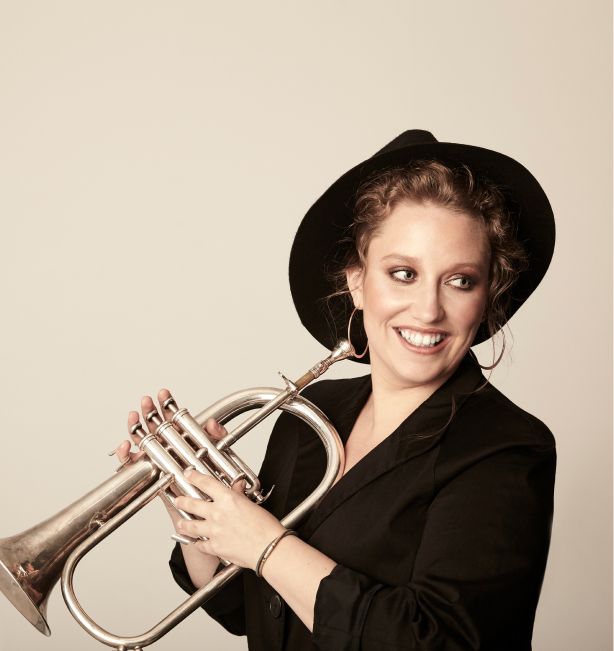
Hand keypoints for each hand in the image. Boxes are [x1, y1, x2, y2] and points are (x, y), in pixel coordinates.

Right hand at [116, 390, 246, 527]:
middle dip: (149, 414)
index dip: (168, 407)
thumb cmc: (217, 490)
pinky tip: (128, 448)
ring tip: (134, 417)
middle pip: (156, 429)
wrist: (211, 519)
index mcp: (187, 445)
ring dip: (136, 430)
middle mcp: (172, 454)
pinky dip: (129, 458)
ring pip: (143, 445)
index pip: (175, 422)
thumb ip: (219, 438)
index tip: (164, 394)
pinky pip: (138, 468)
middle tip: (147, 401)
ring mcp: (162, 466)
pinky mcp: (154, 482)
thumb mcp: (224, 458)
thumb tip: (211, 422)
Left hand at [175, 469, 285, 569]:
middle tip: (179, 500)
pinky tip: (198, 542)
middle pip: (192, 504)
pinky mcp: (215, 547)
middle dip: (182, 501)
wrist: (269, 548)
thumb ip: (240, 495)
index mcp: (228, 499)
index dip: (194, 477)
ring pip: (191, 525)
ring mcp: (214, 531)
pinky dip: (198, 543)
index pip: (206, 483)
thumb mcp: (252, 504)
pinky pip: (200, 544)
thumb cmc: (265, 527)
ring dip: (184, 524)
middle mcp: (217, 513)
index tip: (188, 475)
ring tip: (180, 523)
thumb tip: (237, 486)